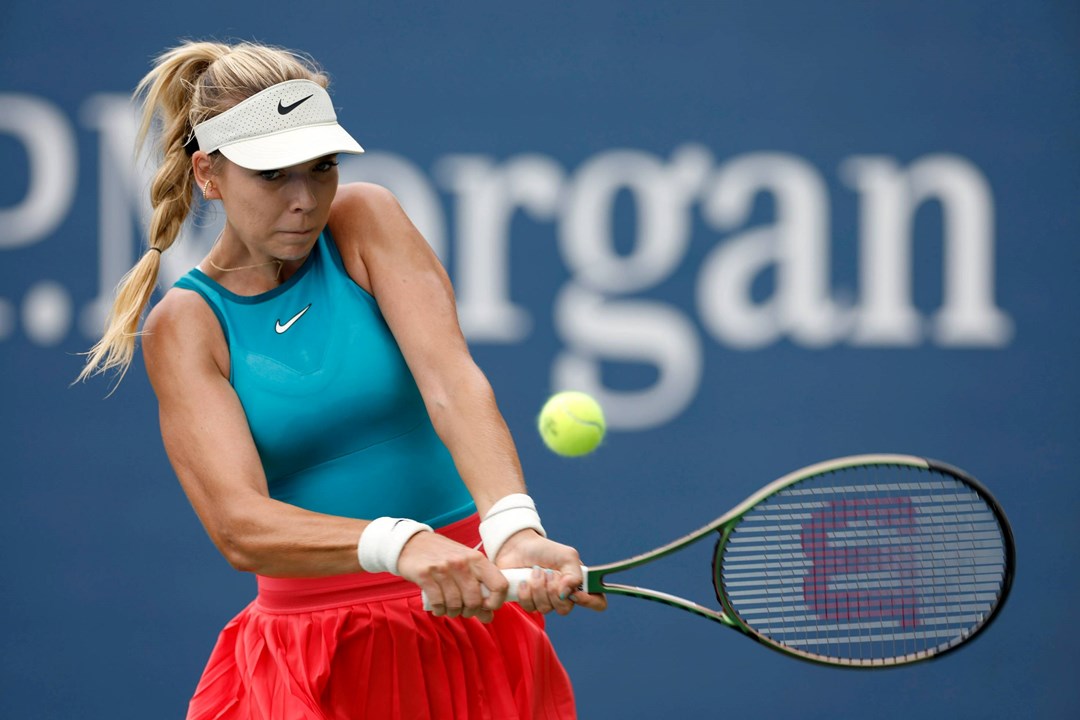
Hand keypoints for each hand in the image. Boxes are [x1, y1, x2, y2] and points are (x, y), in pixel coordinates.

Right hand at [396, 531, 508, 622]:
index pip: (499, 585)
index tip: (487, 607)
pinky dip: (439, 610)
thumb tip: (489, 616)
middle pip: (475, 600)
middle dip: (470, 611)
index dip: (496, 602)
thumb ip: (478, 587)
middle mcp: (462, 562)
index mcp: (476, 558)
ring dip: (453, 612)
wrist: (412, 543)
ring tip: (449, 609)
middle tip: (464, 610)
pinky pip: (438, 602)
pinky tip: (439, 607)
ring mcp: (443, 568)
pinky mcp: (425, 575)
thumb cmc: (443, 556)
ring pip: (455, 604)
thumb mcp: (465, 564)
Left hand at [493, 530, 607, 614]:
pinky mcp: (529, 603)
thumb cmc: (546, 551)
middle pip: (566, 608)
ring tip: (535, 571)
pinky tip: (524, 581)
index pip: (597, 602)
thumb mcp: (566, 556)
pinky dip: (526, 592)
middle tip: (549, 573)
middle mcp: (565, 596)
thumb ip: (574, 574)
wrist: (518, 547)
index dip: (590, 602)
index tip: (575, 593)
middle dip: (553, 590)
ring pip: (546, 609)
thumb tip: (566, 594)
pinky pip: (530, 608)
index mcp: (579, 584)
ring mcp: (547, 601)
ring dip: (538, 587)